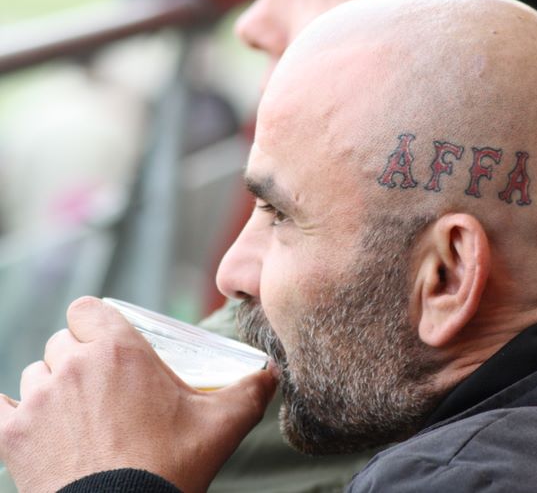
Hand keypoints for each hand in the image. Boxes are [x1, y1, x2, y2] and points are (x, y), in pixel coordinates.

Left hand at [0, 297, 276, 492]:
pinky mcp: (12, 435)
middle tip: (106, 388)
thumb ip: (252, 389)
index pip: (88, 309)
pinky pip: (0, 408)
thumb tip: (272, 372)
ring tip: (80, 415)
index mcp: (119, 350)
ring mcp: (38, 400)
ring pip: (36, 374)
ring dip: (54, 387)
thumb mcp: (224, 423)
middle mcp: (72, 365)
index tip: (112, 342)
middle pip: (63, 342)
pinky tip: (25, 419)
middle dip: (81, 358)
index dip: (97, 322)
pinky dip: (10, 411)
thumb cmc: (171, 465)